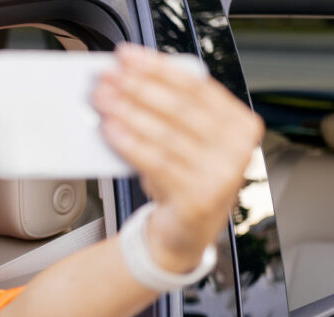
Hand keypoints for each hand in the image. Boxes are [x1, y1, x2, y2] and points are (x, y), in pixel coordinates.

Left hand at [92, 43, 263, 271]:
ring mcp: (220, 175)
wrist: (185, 233)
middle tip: (106, 78)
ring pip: (164, 133)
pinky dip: (128, 142)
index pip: (196, 86)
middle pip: (178, 107)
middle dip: (137, 88)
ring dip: (127, 112)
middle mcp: (236, 148)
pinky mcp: (197, 197)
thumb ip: (172, 109)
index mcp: (240, 124)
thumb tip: (129, 77)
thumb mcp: (188, 140)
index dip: (157, 67)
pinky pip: (155, 161)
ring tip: (101, 100)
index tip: (127, 57)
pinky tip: (109, 130)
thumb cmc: (183, 178)